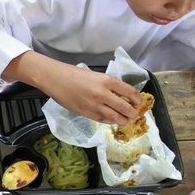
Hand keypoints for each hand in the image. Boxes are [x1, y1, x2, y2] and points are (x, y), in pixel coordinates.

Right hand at [13, 53, 140, 124]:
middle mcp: (103, 94)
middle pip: (125, 107)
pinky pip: (103, 120)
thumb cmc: (74, 74)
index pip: (130, 92)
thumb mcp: (95, 75)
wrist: (55, 79)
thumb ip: (108, 85)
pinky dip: (110, 120)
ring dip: (123, 120)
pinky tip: (112, 119)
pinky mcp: (86, 113)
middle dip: (132, 113)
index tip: (139, 102)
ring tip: (125, 120)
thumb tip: (121, 95)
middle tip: (134, 115)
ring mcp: (95, 105)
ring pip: (115, 117)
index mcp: (107, 81)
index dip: (137, 99)